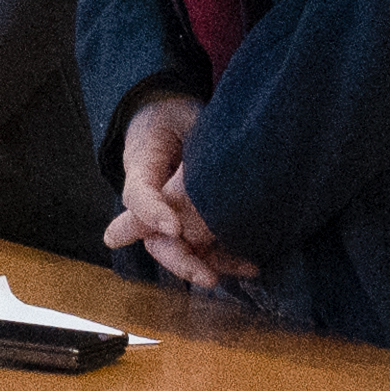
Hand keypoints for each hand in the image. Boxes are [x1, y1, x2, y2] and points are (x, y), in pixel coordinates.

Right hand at [105, 91, 250, 287]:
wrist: (168, 115)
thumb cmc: (174, 113)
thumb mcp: (184, 118)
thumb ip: (194, 140)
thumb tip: (222, 161)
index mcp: (141, 164)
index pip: (138, 195)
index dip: (153, 214)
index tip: (175, 227)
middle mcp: (151, 197)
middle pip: (155, 237)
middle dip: (181, 259)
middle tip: (207, 276)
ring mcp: (169, 213)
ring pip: (180, 247)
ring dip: (209, 263)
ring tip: (247, 269)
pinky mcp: (190, 220)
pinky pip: (201, 244)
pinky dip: (223, 256)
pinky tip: (251, 265)